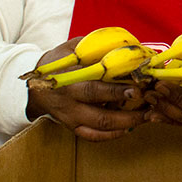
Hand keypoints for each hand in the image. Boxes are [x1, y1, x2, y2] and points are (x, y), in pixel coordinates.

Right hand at [26, 38, 147, 141]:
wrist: (31, 85)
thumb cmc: (57, 63)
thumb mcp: (72, 48)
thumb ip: (96, 47)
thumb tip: (127, 45)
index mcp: (69, 82)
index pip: (94, 89)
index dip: (116, 92)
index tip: (138, 90)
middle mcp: (70, 104)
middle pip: (100, 115)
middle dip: (127, 114)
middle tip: (149, 108)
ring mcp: (71, 118)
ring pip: (100, 128)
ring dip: (126, 125)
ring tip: (147, 117)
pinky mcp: (72, 127)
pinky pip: (93, 137)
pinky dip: (112, 135)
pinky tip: (129, 128)